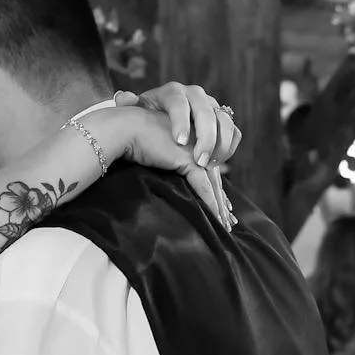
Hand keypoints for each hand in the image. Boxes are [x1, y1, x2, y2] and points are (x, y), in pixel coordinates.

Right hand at [93, 96, 238, 230]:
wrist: (126, 129)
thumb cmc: (134, 140)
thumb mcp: (156, 152)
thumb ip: (167, 160)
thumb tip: (169, 177)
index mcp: (192, 142)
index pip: (208, 170)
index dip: (216, 190)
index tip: (222, 208)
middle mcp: (199, 146)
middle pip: (214, 179)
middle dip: (221, 202)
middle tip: (228, 222)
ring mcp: (196, 152)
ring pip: (213, 185)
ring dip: (219, 207)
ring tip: (224, 225)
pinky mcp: (190, 160)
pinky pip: (204, 187)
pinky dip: (210, 203)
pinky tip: (215, 216)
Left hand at [114, 83, 240, 168]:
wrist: (158, 118)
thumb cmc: (144, 117)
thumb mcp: (134, 111)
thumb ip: (127, 104)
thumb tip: (124, 97)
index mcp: (173, 92)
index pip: (179, 102)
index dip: (181, 121)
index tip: (179, 142)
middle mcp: (196, 95)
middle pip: (207, 111)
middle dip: (205, 137)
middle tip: (199, 161)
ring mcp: (211, 107)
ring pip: (225, 121)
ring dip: (221, 144)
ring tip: (209, 165)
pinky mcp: (221, 121)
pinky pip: (233, 132)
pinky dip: (229, 147)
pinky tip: (218, 164)